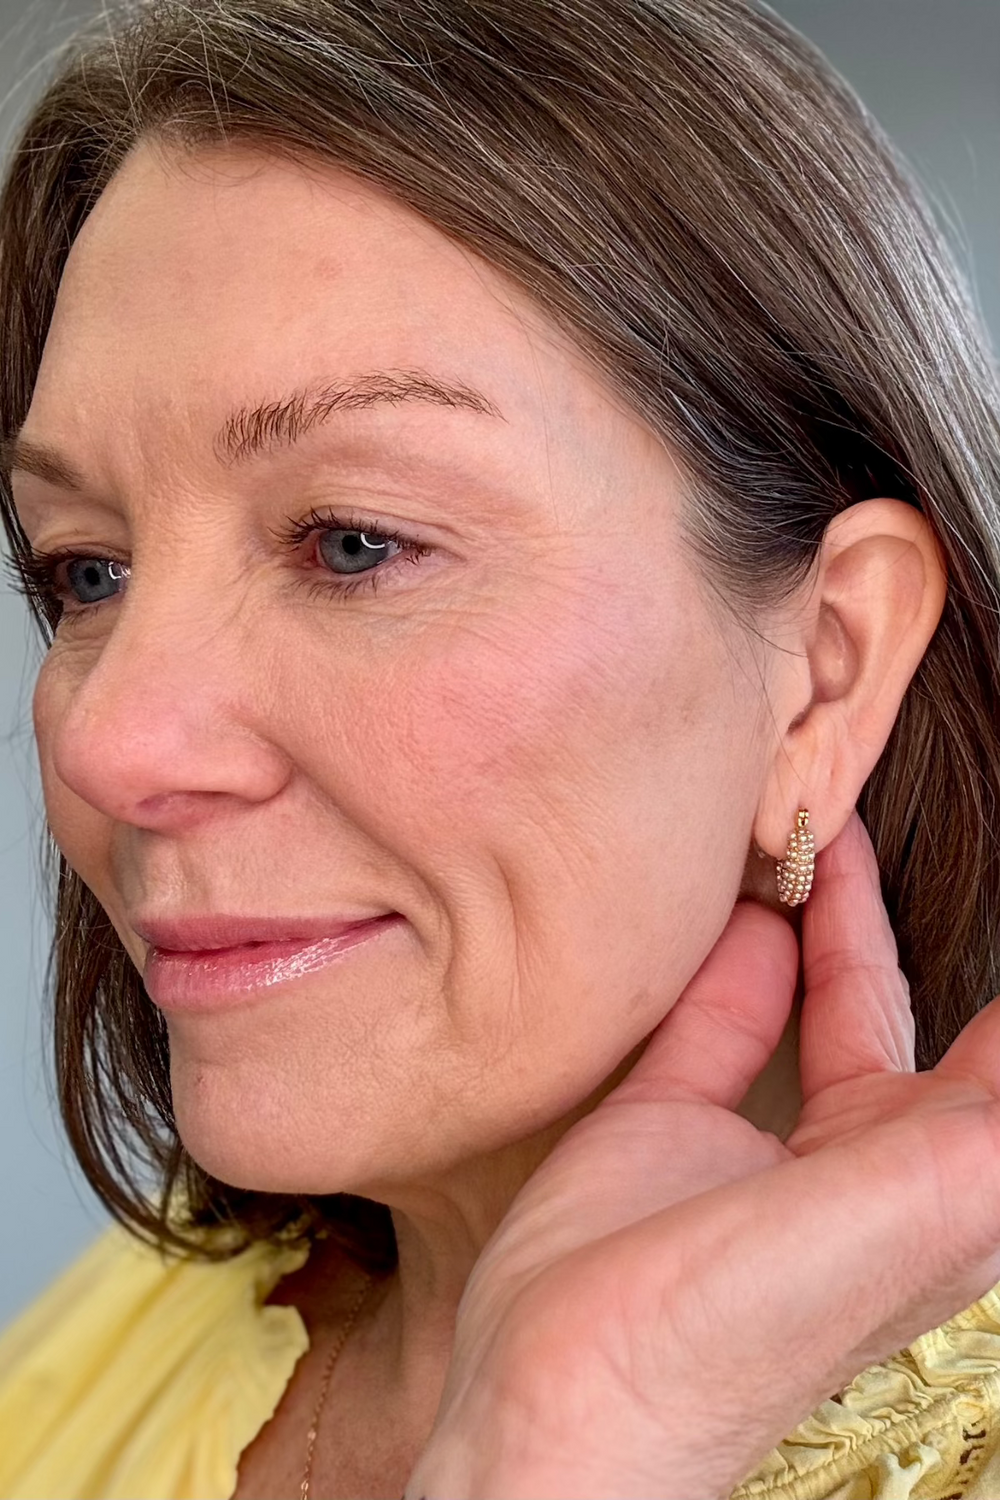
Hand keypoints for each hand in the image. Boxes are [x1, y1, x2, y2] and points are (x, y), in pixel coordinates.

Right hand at [405, 813, 999, 1498]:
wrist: (566, 1394)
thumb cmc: (750, 1324)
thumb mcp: (922, 1205)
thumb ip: (987, 1118)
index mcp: (945, 1173)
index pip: (994, 1040)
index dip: (991, 978)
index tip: (988, 859)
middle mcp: (865, 1151)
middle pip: (897, 1003)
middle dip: (890, 915)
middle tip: (869, 807)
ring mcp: (764, 1134)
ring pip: (808, 992)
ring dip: (814, 912)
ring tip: (807, 820)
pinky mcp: (671, 1122)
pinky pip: (715, 1008)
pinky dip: (726, 949)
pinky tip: (728, 889)